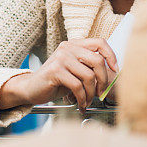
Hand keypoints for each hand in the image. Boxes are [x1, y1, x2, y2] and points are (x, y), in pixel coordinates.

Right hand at [1, 38, 118, 110]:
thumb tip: (113, 74)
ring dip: (91, 93)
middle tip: (101, 93)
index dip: (111, 56)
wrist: (31, 88)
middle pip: (97, 60)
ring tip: (87, 101)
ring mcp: (61, 58)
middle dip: (103, 80)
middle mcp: (68, 47)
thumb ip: (89, 68)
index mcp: (74, 44)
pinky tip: (80, 104)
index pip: (100, 42)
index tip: (115, 70)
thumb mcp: (75, 71)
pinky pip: (77, 86)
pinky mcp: (55, 70)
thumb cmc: (55, 81)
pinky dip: (82, 98)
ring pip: (88, 76)